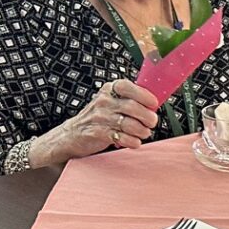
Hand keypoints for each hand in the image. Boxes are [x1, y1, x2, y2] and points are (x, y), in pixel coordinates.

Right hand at [40, 79, 158, 165]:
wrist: (74, 133)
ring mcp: (100, 117)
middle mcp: (104, 102)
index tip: (154, 103)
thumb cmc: (99, 117)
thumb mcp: (111, 102)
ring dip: (142, 131)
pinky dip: (132, 141)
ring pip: (129, 124)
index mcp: (109, 90)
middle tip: (152, 122)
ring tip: (144, 133)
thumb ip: (130, 100)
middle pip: (132, 107)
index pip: (127, 87)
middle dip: (148, 117)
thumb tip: (154, 104)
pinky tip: (134, 142)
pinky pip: (121, 137)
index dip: (144, 95)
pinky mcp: (98, 133)